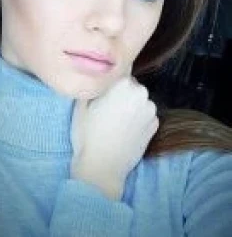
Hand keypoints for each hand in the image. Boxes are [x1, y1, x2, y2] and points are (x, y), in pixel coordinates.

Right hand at [70, 64, 158, 190]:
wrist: (102, 167)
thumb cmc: (87, 135)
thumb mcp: (80, 105)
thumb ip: (93, 84)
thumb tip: (97, 75)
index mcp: (124, 84)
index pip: (119, 69)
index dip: (109, 78)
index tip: (102, 88)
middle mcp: (142, 93)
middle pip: (130, 85)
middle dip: (120, 92)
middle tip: (104, 107)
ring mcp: (151, 110)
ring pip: (138, 100)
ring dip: (129, 105)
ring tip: (114, 121)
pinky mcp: (155, 126)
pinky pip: (144, 114)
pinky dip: (136, 119)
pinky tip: (123, 130)